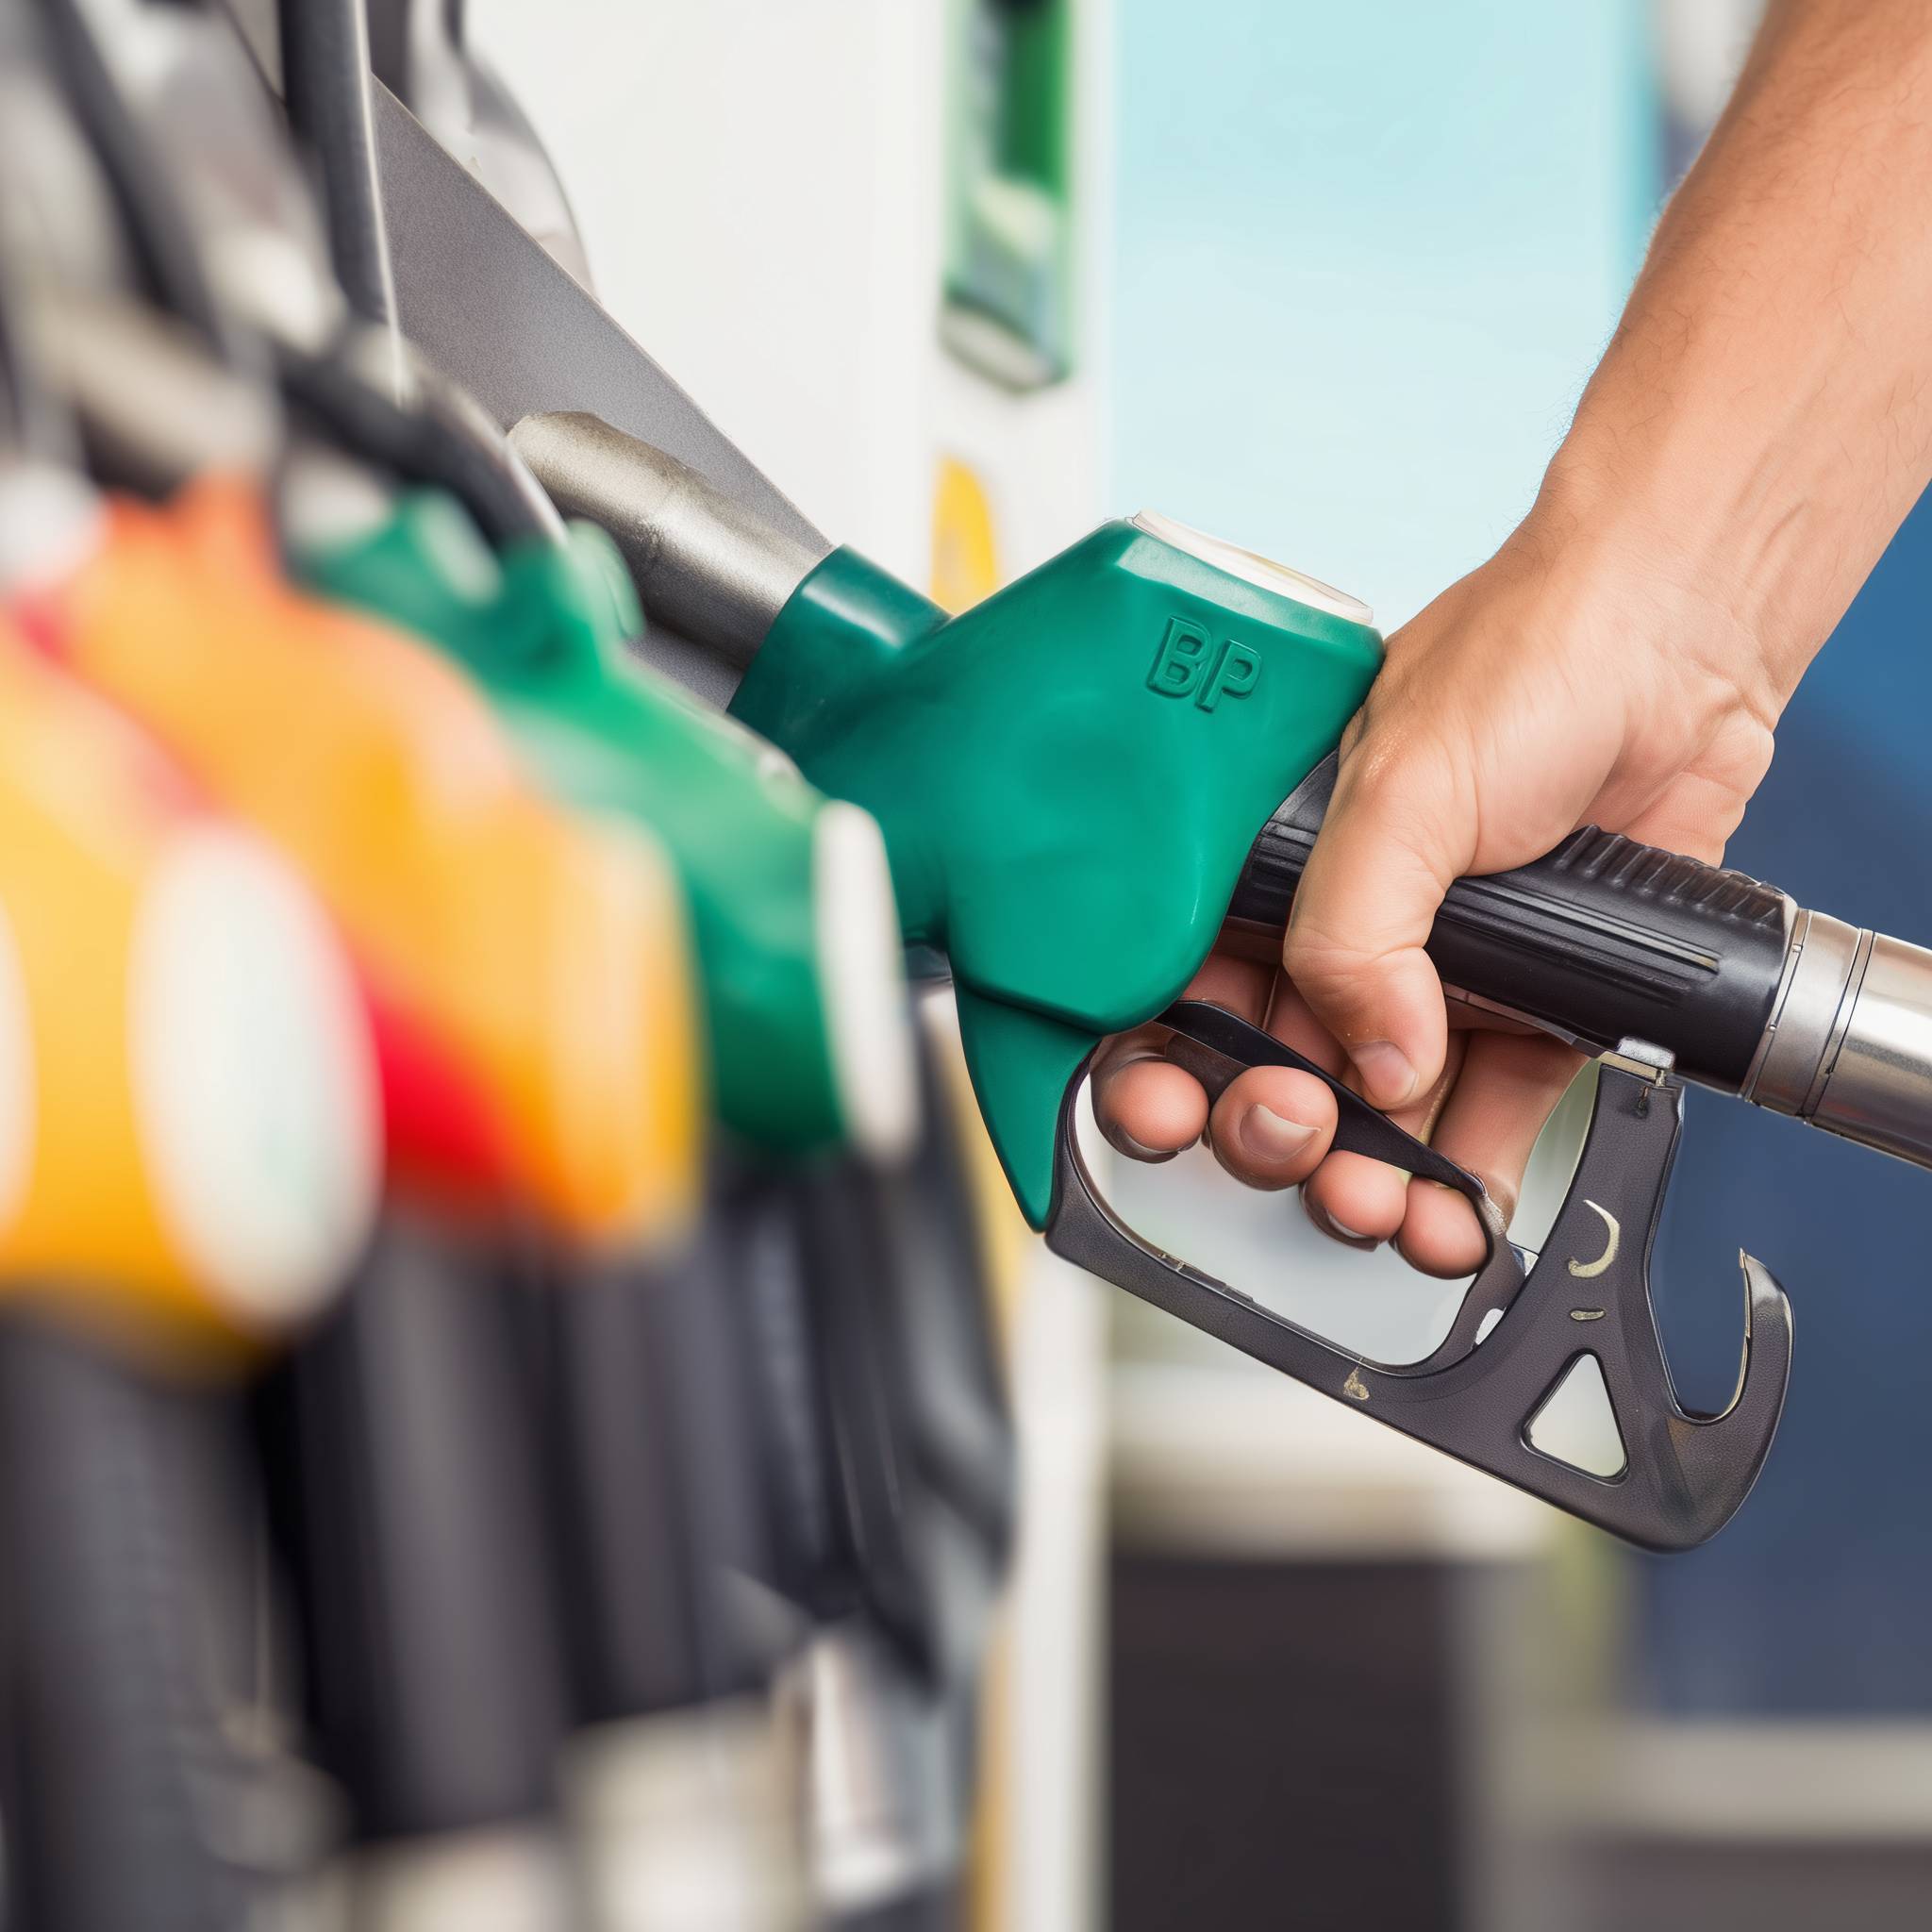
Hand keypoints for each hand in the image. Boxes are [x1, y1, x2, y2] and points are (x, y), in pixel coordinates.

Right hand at [1093, 507, 1781, 1275]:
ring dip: (1368, 1180)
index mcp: (1273, 871)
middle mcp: (1343, 932)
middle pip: (1268, 1074)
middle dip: (1272, 1133)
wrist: (1683, 647)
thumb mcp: (1401, 785)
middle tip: (1301, 1142)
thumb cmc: (1530, 662)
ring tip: (1384, 1207)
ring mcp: (1434, 978)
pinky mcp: (1527, 1007)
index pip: (1183, 994)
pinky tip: (1455, 1214)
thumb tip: (1373, 1062)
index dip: (1164, 1067)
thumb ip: (1355, 932)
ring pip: (1373, 1115)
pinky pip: (1482, 1117)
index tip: (1175, 1114)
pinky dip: (1466, 1179)